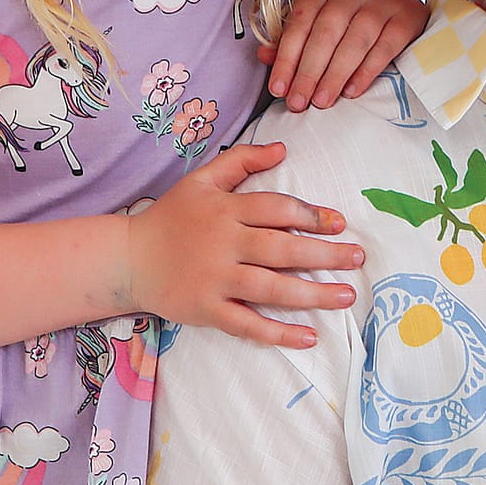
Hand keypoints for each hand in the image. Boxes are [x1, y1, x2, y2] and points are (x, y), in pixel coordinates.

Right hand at [126, 141, 362, 347]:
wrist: (127, 258)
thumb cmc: (171, 217)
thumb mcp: (202, 180)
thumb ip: (241, 160)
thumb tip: (283, 148)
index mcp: (225, 211)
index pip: (276, 209)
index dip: (311, 215)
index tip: (340, 223)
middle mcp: (223, 244)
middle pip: (282, 250)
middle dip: (325, 255)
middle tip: (358, 258)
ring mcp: (215, 280)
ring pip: (271, 289)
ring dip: (313, 294)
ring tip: (346, 296)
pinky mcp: (206, 310)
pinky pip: (247, 324)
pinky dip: (278, 333)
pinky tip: (308, 337)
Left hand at [261, 0, 425, 111]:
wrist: (401, 0)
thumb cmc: (353, 14)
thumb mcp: (321, 18)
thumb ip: (294, 37)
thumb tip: (263, 56)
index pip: (300, 21)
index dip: (286, 57)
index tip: (278, 89)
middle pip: (326, 33)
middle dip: (308, 72)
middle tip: (298, 103)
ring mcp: (382, 1)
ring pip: (354, 43)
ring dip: (335, 76)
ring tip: (321, 102)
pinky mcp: (407, 18)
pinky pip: (384, 49)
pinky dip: (366, 72)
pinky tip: (351, 92)